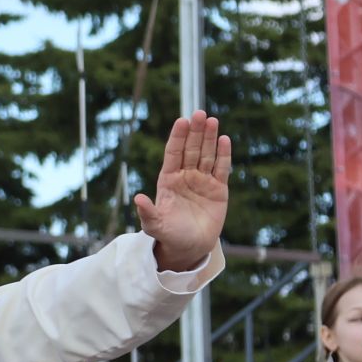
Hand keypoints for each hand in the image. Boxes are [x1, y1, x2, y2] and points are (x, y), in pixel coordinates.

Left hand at [135, 112, 230, 272]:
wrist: (189, 247)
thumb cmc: (169, 235)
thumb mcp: (155, 225)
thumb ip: (147, 212)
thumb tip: (137, 198)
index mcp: (168, 180)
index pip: (173, 153)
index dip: (177, 137)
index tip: (182, 121)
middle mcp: (185, 176)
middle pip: (191, 149)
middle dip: (195, 132)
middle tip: (200, 114)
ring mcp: (202, 180)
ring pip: (206, 154)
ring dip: (209, 138)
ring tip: (212, 120)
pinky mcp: (218, 189)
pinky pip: (221, 168)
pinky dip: (223, 154)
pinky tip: (224, 139)